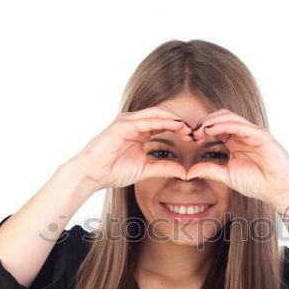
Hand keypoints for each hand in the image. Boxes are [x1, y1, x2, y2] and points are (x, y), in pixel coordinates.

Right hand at [70, 106, 192, 190]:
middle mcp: (135, 122)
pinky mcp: (124, 124)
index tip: (195, 138)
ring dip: (175, 120)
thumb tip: (184, 171)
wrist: (91, 174)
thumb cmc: (113, 171)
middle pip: (164, 115)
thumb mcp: (145, 170)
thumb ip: (164, 168)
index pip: (165, 124)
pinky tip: (177, 127)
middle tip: (197, 132)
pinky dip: (164, 122)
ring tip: (190, 129)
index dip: (181, 129)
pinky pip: (148, 119)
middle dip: (181, 122)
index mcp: (139, 130)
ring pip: (158, 114)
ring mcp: (128, 121)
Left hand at [186, 109, 288, 206]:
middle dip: (205, 121)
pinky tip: (212, 130)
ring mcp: (253, 133)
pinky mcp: (261, 135)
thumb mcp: (227, 176)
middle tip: (192, 132)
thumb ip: (209, 171)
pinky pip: (241, 125)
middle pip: (221, 117)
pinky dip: (225, 125)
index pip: (216, 127)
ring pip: (230, 117)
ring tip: (199, 130)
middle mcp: (243, 134)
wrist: (279, 190)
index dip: (201, 129)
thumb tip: (188, 171)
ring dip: (212, 121)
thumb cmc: (258, 183)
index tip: (189, 138)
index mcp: (235, 141)